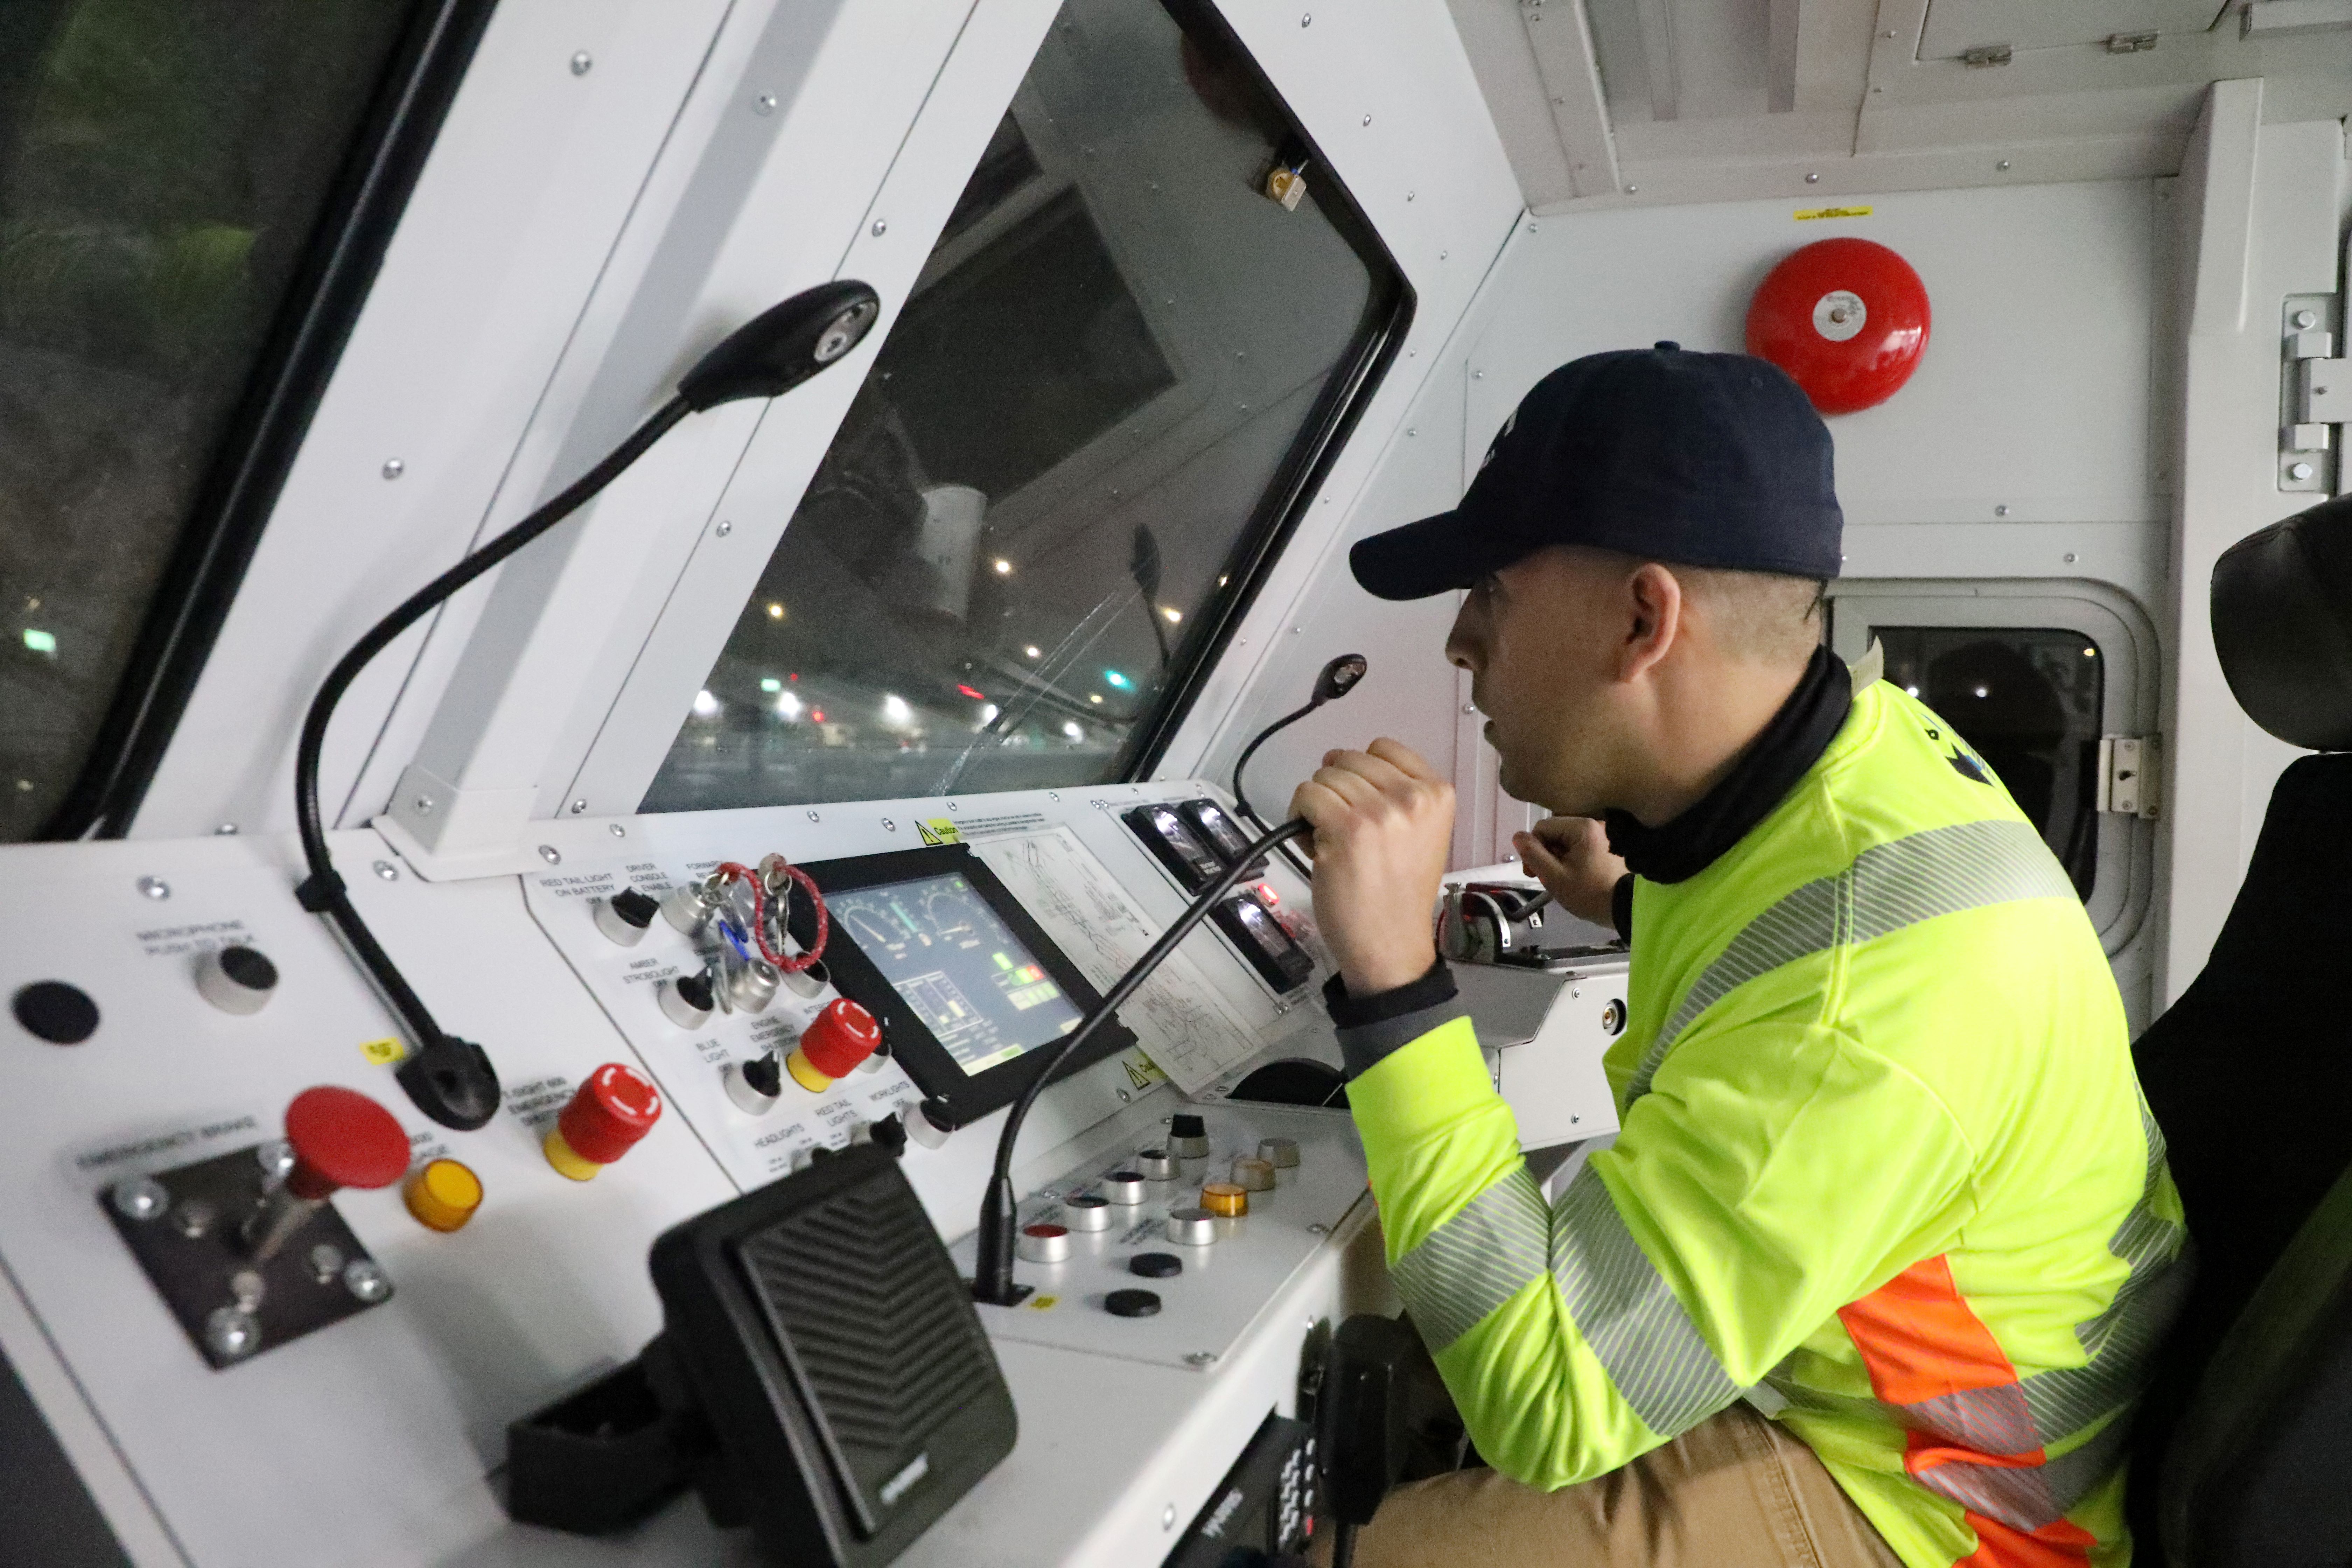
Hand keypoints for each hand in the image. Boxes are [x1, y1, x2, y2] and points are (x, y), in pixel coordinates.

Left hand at [1289, 739, 1454, 994]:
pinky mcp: (1344, 828)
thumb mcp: (1422, 831)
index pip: (1384, 748)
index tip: (1362, 803)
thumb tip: (1339, 764)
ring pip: (1324, 776)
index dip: (1362, 773)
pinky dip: (1299, 816)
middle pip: (1350, 759)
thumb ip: (1396, 794)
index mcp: (1438, 793)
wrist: (1391, 943)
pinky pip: (1305, 795)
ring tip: (1332, 840)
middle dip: (1337, 789)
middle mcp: (1412, 797)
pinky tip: (1314, 845)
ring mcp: (1378, 811)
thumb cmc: (1401, 892)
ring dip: (1318, 805)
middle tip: (1345, 829)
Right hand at [1512, 816, 1625, 928]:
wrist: (1627, 908)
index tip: (1532, 873)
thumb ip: (1533, 854)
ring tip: (1562, 879)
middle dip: (1546, 854)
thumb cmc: (1589, 894)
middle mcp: (1594, 824)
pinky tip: (1575, 875)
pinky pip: (1581, 846)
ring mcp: (1604, 835)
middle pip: (1555, 832)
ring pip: (1567, 840)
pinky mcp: (1609, 845)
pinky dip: (1573, 859)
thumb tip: (1517, 836)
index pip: (1542, 827)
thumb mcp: (1554, 877)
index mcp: (1582, 827)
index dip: (1532, 849)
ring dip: (1558, 858)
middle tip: (1547, 878)